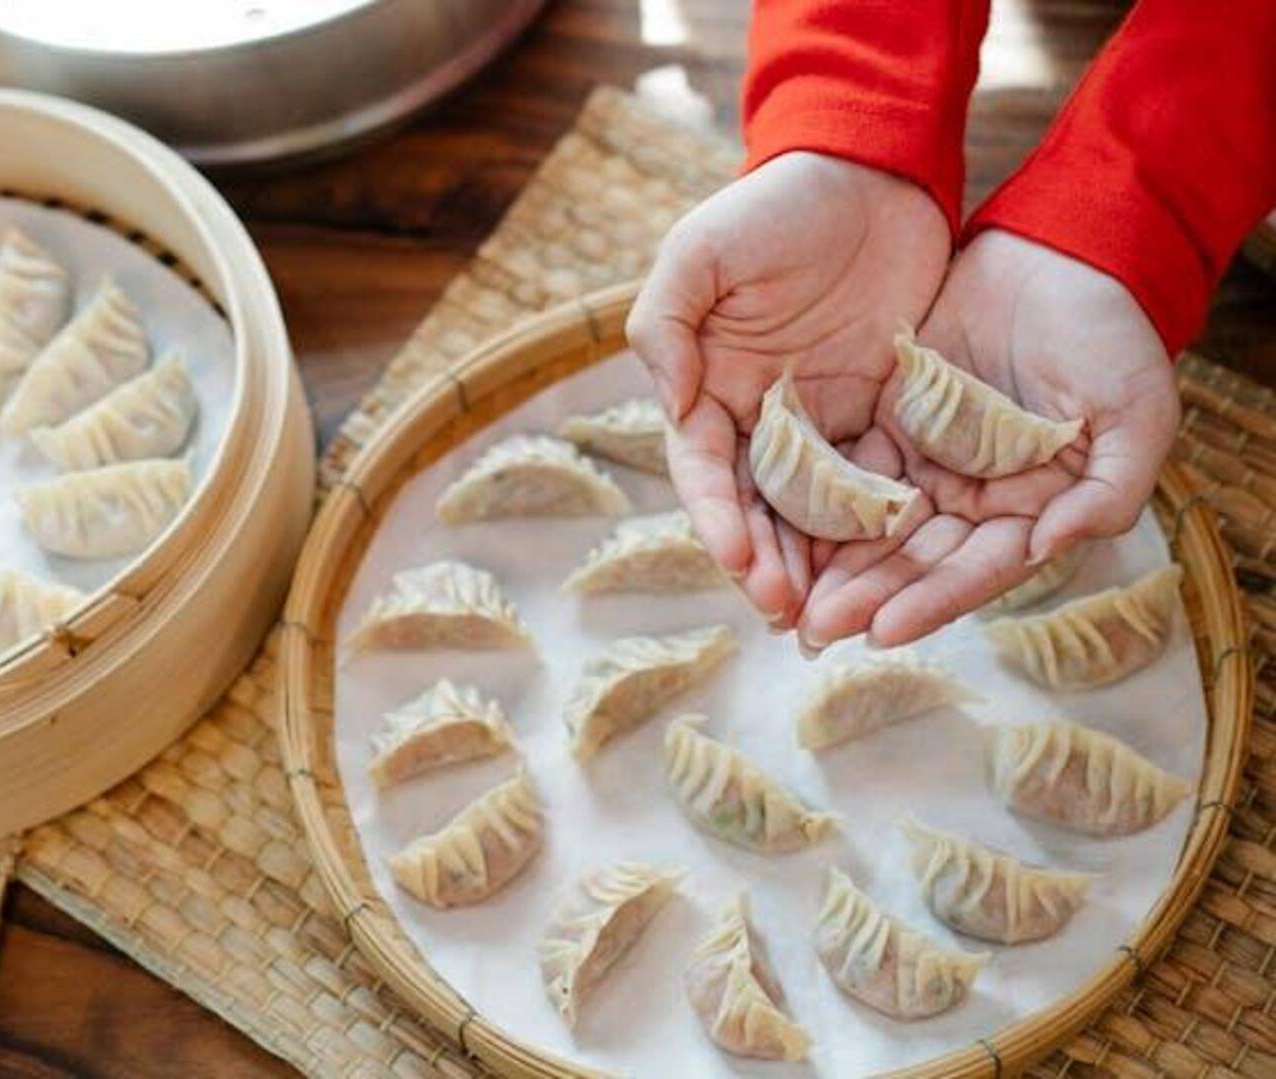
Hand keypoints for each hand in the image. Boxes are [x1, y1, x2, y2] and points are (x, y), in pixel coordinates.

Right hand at [625, 152, 949, 625]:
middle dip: (770, 564)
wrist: (871, 170)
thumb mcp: (699, 251)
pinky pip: (883, 480)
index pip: (706, 470)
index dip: (718, 519)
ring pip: (819, 510)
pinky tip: (899, 563)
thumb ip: (666, 324)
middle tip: (790, 614)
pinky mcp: (884, 413)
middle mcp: (761, 416)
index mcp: (709, 387)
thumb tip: (673, 406)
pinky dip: (883, 526)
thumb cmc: (774, 206)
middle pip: (760, 508)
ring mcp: (823, 420)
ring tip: (839, 613)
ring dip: (824, 564)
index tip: (737, 560)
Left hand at [798, 229, 1178, 647]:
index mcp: (1033, 511)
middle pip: (914, 560)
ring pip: (873, 526)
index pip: (976, 571)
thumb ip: (1106, 493)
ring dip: (831, 562)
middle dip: (864, 597)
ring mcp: (928, 463)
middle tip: (812, 630)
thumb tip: (1048, 548)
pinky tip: (774, 526)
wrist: (1061, 255)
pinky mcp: (890, 423)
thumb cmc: (1114, 337)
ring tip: (782, 596)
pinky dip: (814, 500)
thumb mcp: (1136, 416)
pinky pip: (846, 470)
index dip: (932, 602)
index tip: (882, 631)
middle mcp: (975, 500)